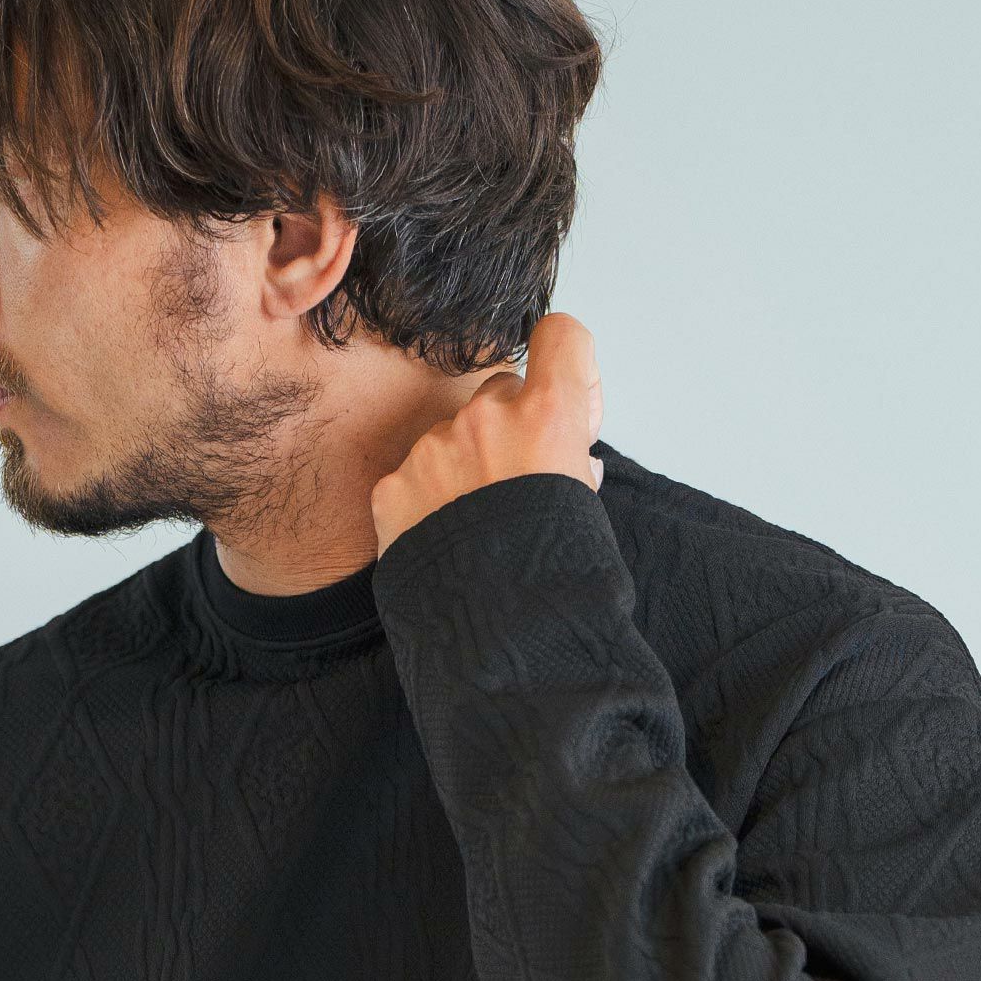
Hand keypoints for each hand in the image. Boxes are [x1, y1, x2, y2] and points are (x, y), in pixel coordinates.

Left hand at [370, 311, 603, 559]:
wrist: (499, 643)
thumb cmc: (555, 583)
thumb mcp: (587, 512)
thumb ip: (575, 467)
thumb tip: (571, 458)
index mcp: (548, 417)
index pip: (561, 337)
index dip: (567, 361)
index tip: (567, 393)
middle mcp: (486, 419)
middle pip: (500, 392)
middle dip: (510, 429)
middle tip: (516, 488)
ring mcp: (433, 451)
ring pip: (451, 436)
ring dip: (463, 468)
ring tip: (475, 530)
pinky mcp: (392, 488)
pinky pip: (412, 477)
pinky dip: (426, 502)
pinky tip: (442, 544)